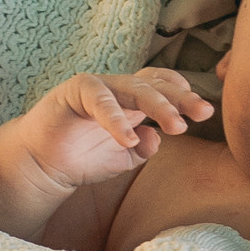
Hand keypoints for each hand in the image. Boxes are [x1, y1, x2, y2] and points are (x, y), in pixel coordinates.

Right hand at [19, 69, 214, 192]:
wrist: (45, 166)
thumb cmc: (84, 158)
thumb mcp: (123, 158)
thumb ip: (144, 149)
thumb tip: (157, 140)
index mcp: (132, 99)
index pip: (163, 86)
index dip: (183, 94)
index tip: (204, 111)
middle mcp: (117, 88)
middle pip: (154, 85)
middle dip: (181, 99)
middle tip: (203, 112)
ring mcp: (97, 87)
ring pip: (133, 89)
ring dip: (158, 106)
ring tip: (177, 127)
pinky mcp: (75, 91)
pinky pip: (101, 101)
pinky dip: (116, 120)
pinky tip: (129, 139)